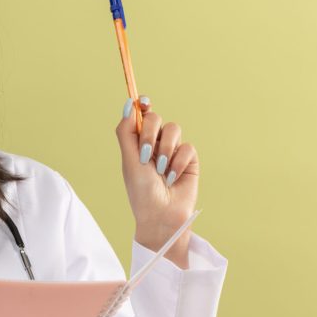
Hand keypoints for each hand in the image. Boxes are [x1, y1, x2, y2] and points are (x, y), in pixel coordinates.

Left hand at [116, 97, 198, 267]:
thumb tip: (129, 104)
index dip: (143, 104)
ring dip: (165, 150)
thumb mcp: (129, 161)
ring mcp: (172, 150)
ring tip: (160, 171)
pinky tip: (172, 178)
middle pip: (156, 118)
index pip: (141, 115)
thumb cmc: (141, 192)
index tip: (144, 102)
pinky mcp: (189, 160)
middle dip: (151, 133)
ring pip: (174, 129)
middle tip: (145, 154)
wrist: (161, 214)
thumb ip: (127, 132)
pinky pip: (187, 147)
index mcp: (136, 143)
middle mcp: (154, 143)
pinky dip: (177, 162)